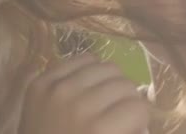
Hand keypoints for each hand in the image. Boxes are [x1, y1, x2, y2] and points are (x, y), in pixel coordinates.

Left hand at [19, 54, 148, 133]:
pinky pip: (80, 59)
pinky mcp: (42, 81)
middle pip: (125, 84)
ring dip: (110, 83)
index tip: (132, 125)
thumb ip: (130, 131)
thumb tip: (143, 116)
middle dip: (127, 100)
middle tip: (118, 112)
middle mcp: (81, 104)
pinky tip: (85, 86)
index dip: (140, 118)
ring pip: (107, 67)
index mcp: (100, 129)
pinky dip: (89, 70)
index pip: (139, 107)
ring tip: (102, 97)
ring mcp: (59, 89)